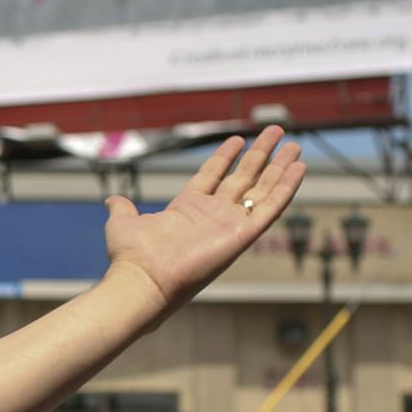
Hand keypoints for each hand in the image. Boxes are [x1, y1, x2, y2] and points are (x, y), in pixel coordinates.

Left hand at [103, 126, 304, 313]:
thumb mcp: (122, 223)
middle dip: (261, 155)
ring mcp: (230, 224)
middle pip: (243, 178)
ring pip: (262, 189)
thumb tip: (111, 200)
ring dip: (279, 167)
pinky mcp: (243, 235)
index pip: (213, 175)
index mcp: (188, 209)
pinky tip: (299, 167)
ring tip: (294, 144)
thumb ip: (121, 208)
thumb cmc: (131, 256)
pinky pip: (271, 208)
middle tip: (276, 131)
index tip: (238, 139)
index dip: (226, 156)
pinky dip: (286, 188)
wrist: (143, 279)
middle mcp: (212, 215)